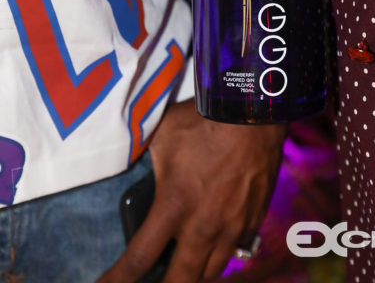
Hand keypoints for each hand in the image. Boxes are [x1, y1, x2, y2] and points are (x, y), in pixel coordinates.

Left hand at [96, 99, 285, 282]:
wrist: (252, 112)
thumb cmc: (204, 120)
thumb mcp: (164, 135)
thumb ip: (148, 160)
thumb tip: (131, 164)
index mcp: (174, 205)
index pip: (139, 259)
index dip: (116, 280)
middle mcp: (203, 225)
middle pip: (180, 281)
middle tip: (153, 281)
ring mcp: (232, 226)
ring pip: (210, 271)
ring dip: (193, 272)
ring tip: (182, 265)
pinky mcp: (254, 219)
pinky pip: (236, 250)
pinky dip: (220, 252)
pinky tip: (213, 241)